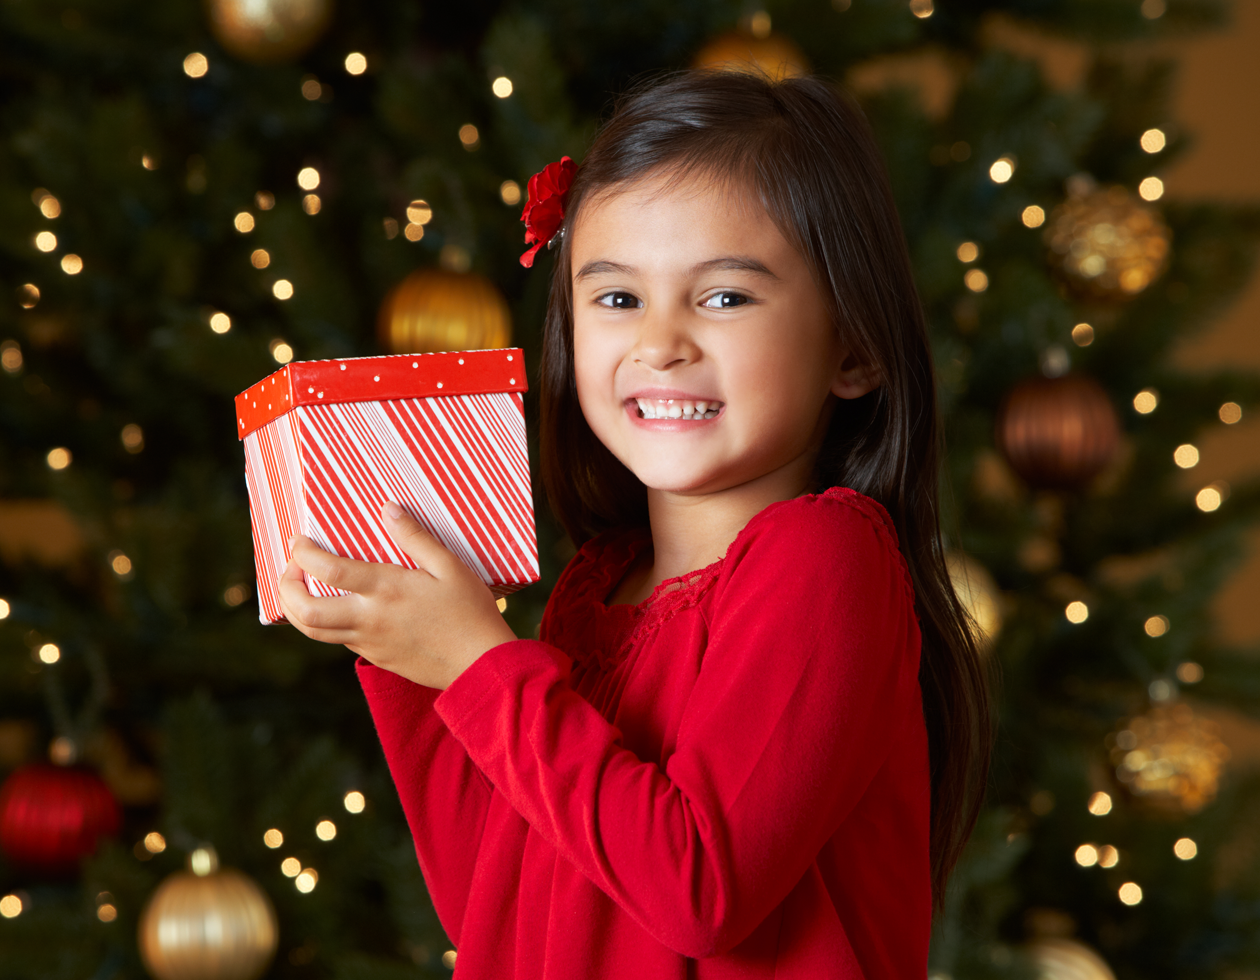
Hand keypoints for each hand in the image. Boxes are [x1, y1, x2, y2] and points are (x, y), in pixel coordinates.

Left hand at [277, 501, 517, 688]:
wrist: (481, 664)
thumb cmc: (470, 611)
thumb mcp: (449, 566)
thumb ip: (415, 537)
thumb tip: (389, 509)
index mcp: (385, 591)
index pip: (327, 571)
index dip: (304, 554)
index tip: (299, 542)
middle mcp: (369, 620)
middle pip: (306, 613)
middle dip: (286, 590)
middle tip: (291, 570)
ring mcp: (370, 643)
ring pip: (315, 632)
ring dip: (298, 610)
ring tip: (303, 589)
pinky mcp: (378, 658)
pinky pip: (340, 641)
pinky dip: (327, 622)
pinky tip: (340, 607)